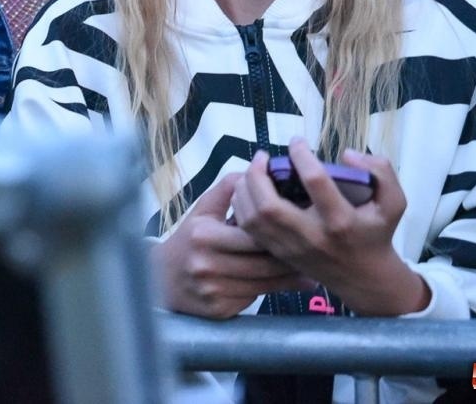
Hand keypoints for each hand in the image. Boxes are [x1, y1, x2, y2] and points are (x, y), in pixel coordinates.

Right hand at [153, 172, 313, 318]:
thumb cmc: (189, 240)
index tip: (300, 224)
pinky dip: (278, 291)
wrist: (161, 280)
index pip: (253, 232)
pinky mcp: (220, 309)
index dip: (279, 229)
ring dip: (292, 276)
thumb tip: (259, 166)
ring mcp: (213, 289)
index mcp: (204, 234)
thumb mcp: (202, 210)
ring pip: (266, 282)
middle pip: (263, 260)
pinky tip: (296, 284)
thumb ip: (229, 188)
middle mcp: (207, 263)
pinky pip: (257, 298)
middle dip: (291, 255)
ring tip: (311, 268)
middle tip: (314, 249)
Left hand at [231, 140, 429, 316]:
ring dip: (245, 188)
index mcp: (341, 221)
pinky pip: (249, 229)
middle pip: (269, 206)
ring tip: (254, 170)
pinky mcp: (279, 253)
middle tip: (263, 155)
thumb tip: (347, 154)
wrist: (365, 278)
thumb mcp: (394, 203)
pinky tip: (249, 189)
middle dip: (258, 174)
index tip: (297, 141)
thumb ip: (382, 173)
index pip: (315, 181)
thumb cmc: (377, 233)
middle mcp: (312, 236)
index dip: (301, 155)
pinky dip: (241, 205)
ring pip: (253, 218)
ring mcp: (292, 248)